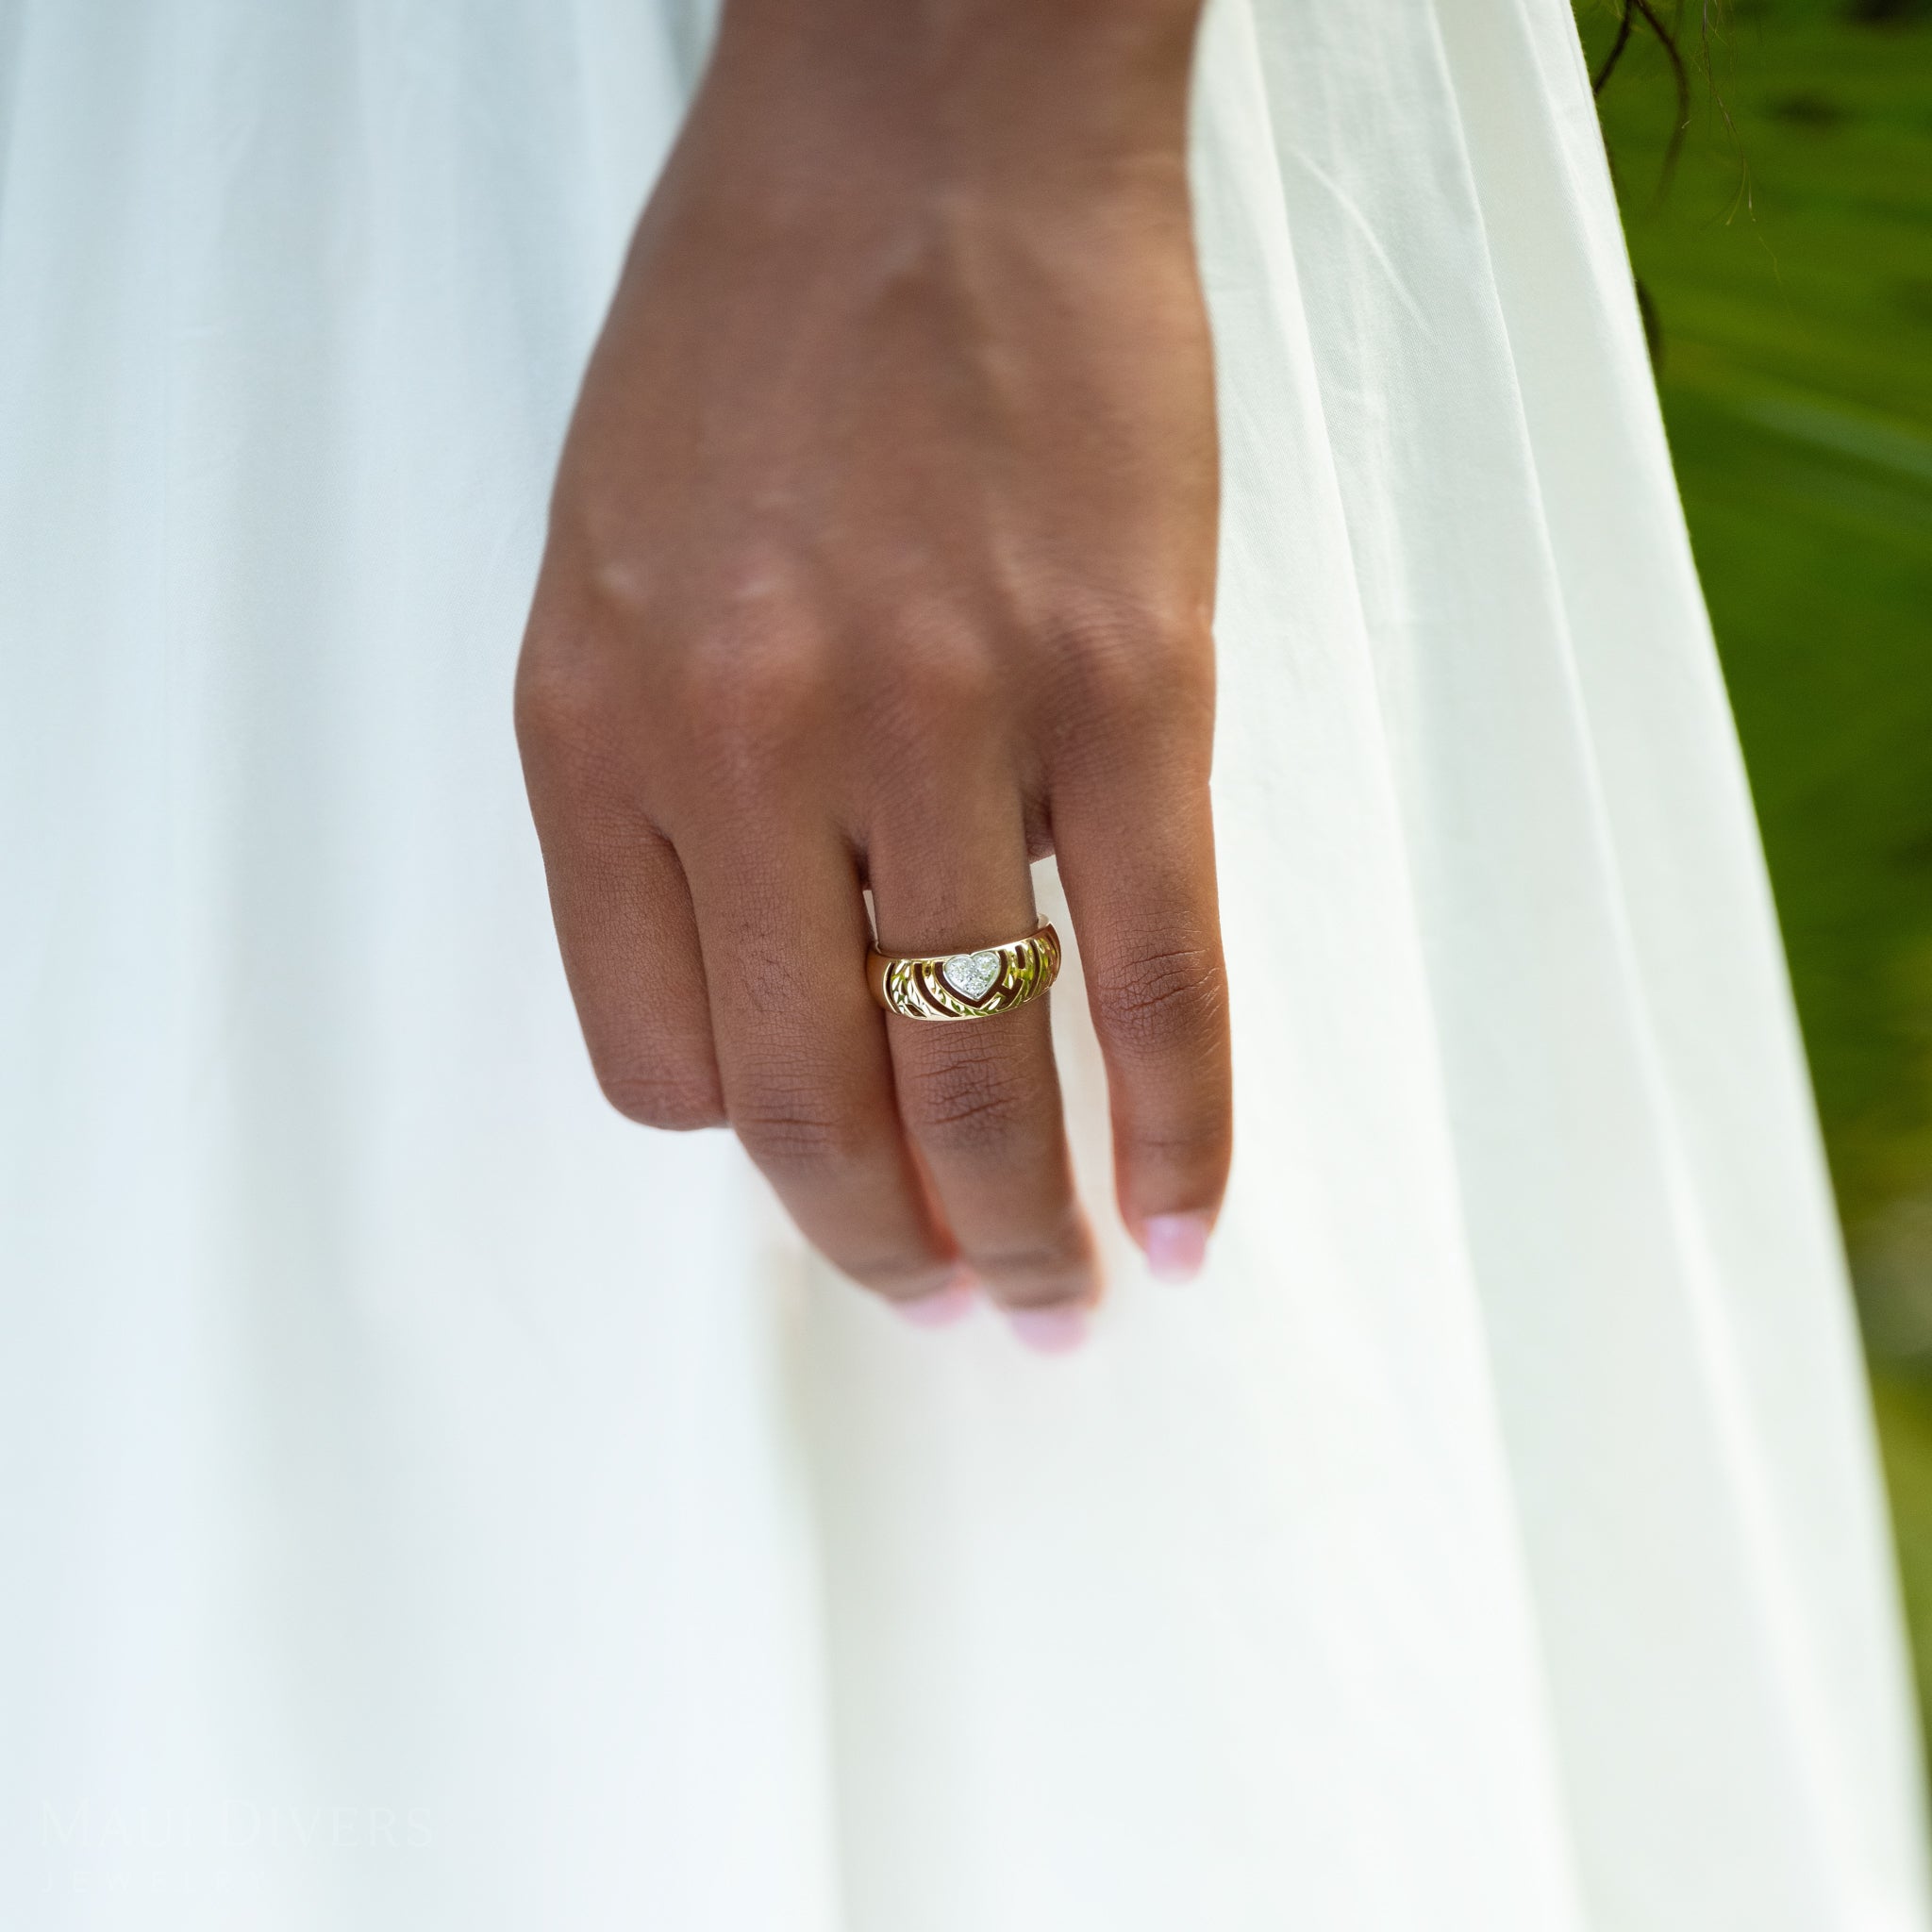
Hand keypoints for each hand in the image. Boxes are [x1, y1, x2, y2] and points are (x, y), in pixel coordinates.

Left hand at [516, 0, 1229, 1334]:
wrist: (931, 123)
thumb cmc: (763, 328)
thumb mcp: (610, 556)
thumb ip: (655, 783)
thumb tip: (779, 977)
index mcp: (596, 723)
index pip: (651, 1050)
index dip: (743, 1135)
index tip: (812, 1156)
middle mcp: (750, 748)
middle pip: (811, 1100)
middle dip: (881, 1245)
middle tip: (942, 1305)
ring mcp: (946, 722)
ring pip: (981, 1070)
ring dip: (1022, 1224)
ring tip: (1053, 1300)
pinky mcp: (1124, 690)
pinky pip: (1156, 974)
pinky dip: (1178, 1125)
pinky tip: (1181, 1216)